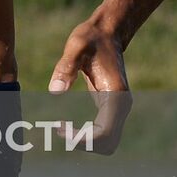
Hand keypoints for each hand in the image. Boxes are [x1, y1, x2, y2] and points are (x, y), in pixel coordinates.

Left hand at [48, 20, 131, 154]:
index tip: (60, 128)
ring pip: (108, 141)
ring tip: (62, 128)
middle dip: (84, 143)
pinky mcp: (112, 106)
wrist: (108, 32)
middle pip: (108, 143)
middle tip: (59, 129)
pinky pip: (103, 132)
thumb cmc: (91, 38)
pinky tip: (68, 126)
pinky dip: (88, 135)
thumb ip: (66, 67)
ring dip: (86, 142)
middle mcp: (122, 104)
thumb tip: (54, 90)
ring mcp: (119, 107)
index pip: (104, 133)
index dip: (82, 138)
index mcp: (115, 95)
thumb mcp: (76, 47)